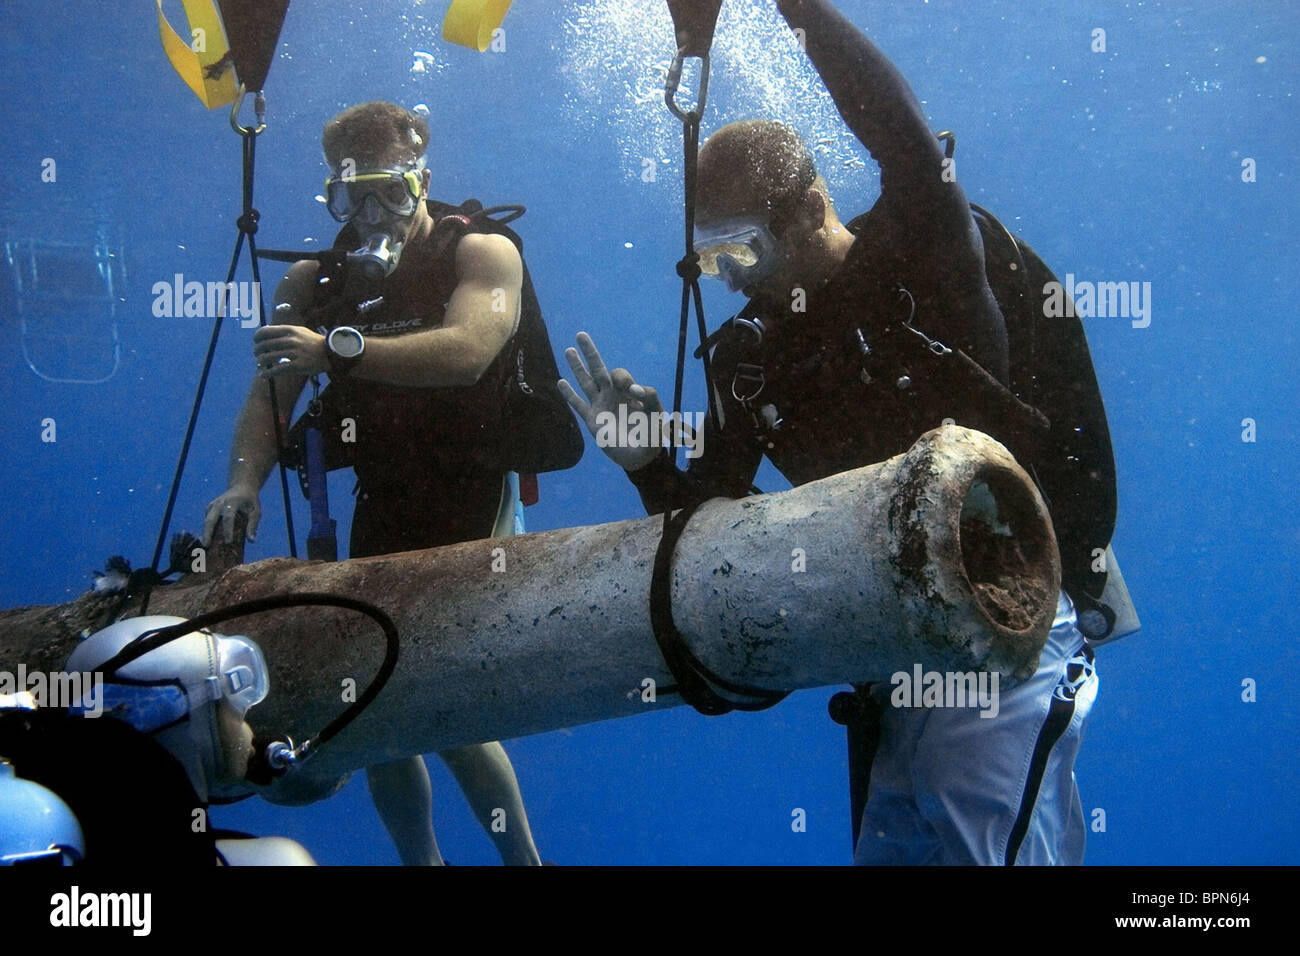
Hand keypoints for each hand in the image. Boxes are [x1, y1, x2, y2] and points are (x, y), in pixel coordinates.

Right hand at [203, 485, 260, 545]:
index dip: (228, 530)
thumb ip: (253, 525)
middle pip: (210, 519)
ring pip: (206, 521)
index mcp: (232, 502)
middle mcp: (219, 503)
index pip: (228, 518)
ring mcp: (213, 505)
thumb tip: (251, 541)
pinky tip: (208, 541)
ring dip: (205, 534)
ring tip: (205, 547)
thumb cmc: (250, 501)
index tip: (228, 542)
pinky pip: (207, 520)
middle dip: (208, 533)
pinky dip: (206, 530)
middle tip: (207, 546)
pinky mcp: (209, 508)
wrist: (241, 487)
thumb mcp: (255, 511)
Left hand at [252, 325, 326, 378]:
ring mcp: (295, 353)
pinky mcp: (298, 366)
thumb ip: (285, 332)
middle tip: (257, 355)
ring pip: (268, 357)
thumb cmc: (314, 342)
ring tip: (260, 364)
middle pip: (265, 345)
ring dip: (260, 362)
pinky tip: (263, 375)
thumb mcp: (300, 331)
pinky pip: (277, 370)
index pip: (265, 331)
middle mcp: (291, 340)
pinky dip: (267, 373)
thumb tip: (267, 335)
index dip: (257, 337)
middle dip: (257, 351)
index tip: (255, 341)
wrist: (332, 353)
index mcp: (290, 330)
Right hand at [559, 332, 664, 471]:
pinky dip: (569, 395)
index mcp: (628, 392)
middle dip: (590, 352)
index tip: (634, 394)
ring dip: (577, 367)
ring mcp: (601, 406)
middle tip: (581, 335)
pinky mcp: (592, 420)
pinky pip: (578, 405)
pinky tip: (560, 382)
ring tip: (569, 350)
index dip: (625, 381)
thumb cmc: (651, 435)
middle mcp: (613, 395)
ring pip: (586, 382)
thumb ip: (650, 398)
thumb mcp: (657, 415)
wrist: (640, 458)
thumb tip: (634, 390)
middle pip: (599, 369)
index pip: (621, 377)